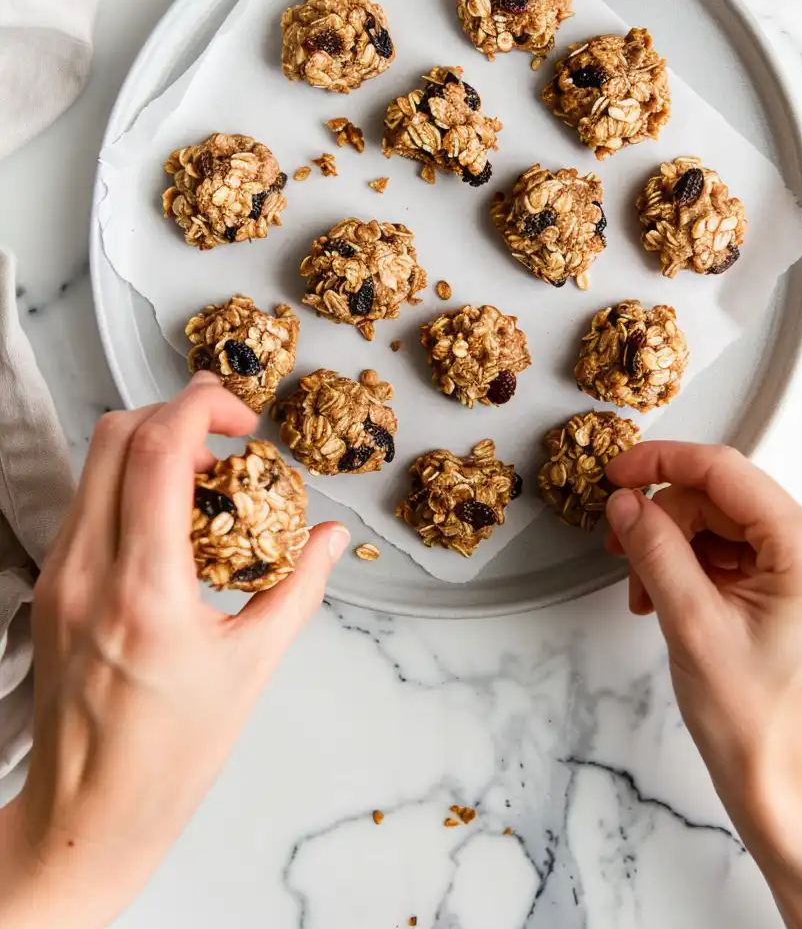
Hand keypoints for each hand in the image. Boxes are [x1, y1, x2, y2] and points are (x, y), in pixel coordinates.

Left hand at [0, 374, 348, 928]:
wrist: (89, 813)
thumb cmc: (167, 757)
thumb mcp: (251, 668)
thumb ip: (297, 589)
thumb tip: (332, 539)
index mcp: (145, 592)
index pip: (157, 452)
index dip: (202, 407)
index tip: (241, 417)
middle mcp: (88, 573)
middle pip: (114, 434)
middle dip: (176, 412)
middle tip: (225, 437)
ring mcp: (59, 577)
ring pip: (93, 462)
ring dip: (151, 446)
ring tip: (203, 480)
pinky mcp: (49, 586)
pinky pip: (85, 500)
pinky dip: (128, 482)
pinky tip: (168, 518)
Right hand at [603, 443, 801, 928]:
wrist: (777, 780)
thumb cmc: (752, 717)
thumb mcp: (690, 621)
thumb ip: (655, 548)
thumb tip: (625, 501)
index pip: (724, 470)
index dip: (661, 463)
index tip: (616, 473)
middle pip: (717, 496)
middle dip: (662, 519)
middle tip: (619, 550)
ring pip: (716, 521)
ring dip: (670, 546)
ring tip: (642, 592)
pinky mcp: (787, 583)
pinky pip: (725, 547)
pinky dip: (687, 564)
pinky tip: (662, 596)